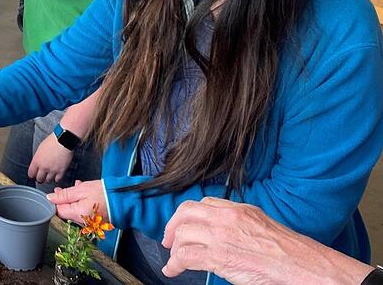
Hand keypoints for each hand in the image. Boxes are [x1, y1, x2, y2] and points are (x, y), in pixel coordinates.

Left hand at [28, 134, 73, 184]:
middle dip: (40, 178)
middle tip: (42, 176)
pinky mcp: (61, 171)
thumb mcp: (40, 149)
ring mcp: (52, 170)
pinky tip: (56, 175)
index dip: (32, 175)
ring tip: (49, 176)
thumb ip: (38, 158)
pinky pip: (57, 180)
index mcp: (36, 161)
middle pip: (39, 179)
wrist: (64, 140)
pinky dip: (56, 179)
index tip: (34, 175)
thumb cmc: (52, 141)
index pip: (31, 174)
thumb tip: (37, 165)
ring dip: (48, 179)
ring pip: (48, 181)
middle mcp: (43, 167)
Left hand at [46, 180, 106, 222]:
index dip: (56, 201)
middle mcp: (82, 222)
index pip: (58, 211)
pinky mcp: (95, 221)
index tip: (57, 192)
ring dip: (74, 200)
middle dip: (65, 199)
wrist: (125, 199)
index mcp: (77, 214)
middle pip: (66, 211)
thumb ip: (64, 195)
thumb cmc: (106, 193)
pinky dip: (82, 203)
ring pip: (75, 211)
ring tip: (79, 188)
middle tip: (68, 189)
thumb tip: (50, 198)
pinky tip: (86, 194)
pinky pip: (84, 212)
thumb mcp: (82, 190)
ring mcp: (89, 223)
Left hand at [162, 198, 370, 284]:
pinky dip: (173, 264)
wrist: (304, 266)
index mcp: (240, 210)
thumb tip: (225, 235)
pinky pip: (184, 257)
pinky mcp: (218, 256)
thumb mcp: (263, 227)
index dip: (188, 215)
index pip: (203, 204)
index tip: (183, 225)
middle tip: (169, 240)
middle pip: (186, 212)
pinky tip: (172, 270)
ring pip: (182, 234)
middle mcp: (227, 218)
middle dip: (172, 226)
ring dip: (174, 248)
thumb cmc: (291, 253)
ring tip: (173, 259)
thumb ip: (241, 225)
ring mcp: (221, 236)